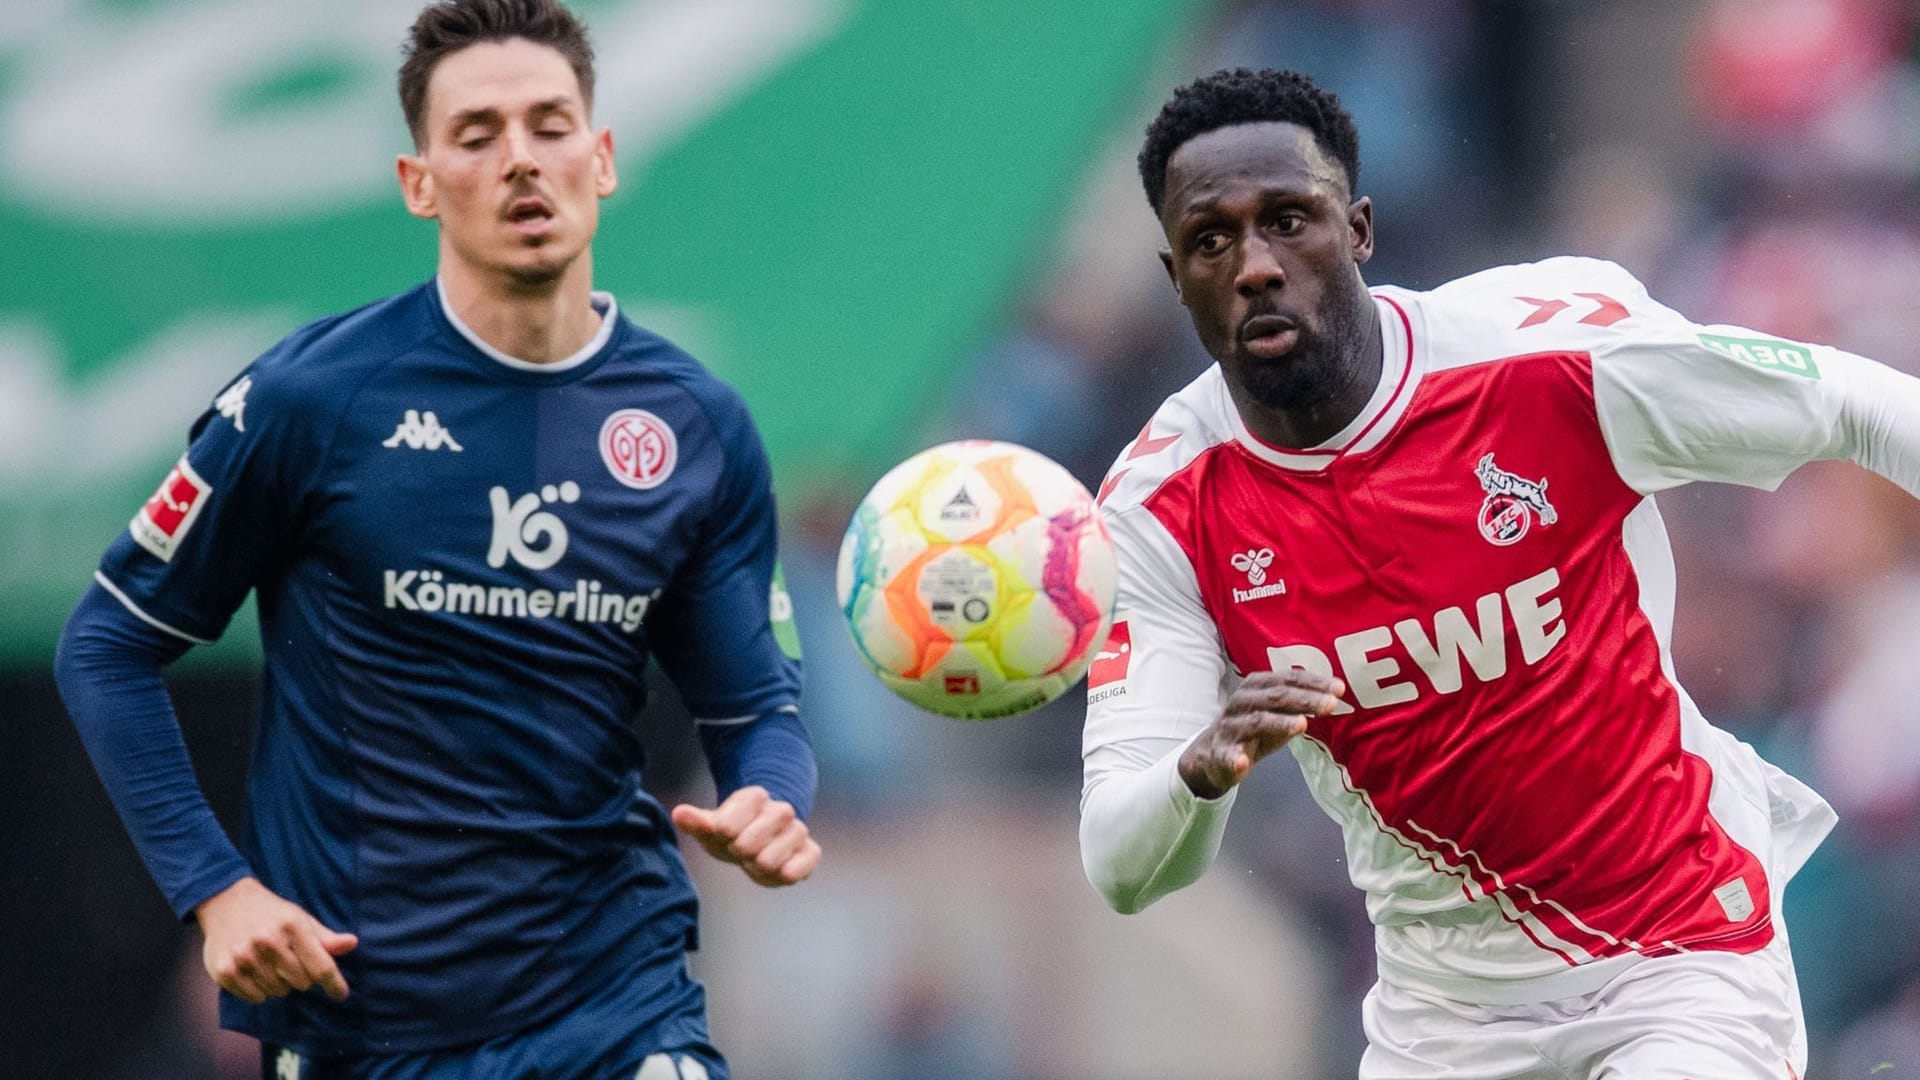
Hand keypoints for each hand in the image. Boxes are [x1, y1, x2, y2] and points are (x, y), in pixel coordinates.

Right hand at [193, 877, 357, 1003]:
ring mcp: (244, 957)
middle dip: (302, 976)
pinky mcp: (225, 972)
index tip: (341, 994)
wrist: (226, 902)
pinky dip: (260, 991)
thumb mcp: (301, 919)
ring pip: (279, 992)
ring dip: (280, 984)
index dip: (334, 984)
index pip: (321, 967)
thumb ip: (325, 938)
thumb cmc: (272, 914)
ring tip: (270, 963)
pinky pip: (255, 998)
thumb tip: (352, 944)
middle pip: (302, 983)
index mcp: (292, 927)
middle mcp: (267, 942)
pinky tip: (255, 971)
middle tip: (290, 961)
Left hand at [671, 786, 820, 887]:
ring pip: (773, 857)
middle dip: (739, 852)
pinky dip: (786, 873)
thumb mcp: (711, 827)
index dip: (723, 835)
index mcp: (755, 797)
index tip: (725, 835)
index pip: (729, 823)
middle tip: (740, 851)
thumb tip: (678, 813)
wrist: (760, 842)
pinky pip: (802, 866)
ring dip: (757, 866)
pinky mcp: (811, 852)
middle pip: (750, 842)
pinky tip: (778, 872)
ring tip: (756, 861)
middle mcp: (781, 810)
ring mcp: (798, 831)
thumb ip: (696, 821)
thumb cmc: (731, 834)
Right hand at [1179, 669, 1346, 798]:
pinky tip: (1243, 763)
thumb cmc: (1253, 728)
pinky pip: (1226, 755)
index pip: (1287, 679)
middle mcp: (1242, 702)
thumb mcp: (1278, 711)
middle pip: (1275, 697)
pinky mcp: (1220, 753)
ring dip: (1278, 723)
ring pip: (1255, 722)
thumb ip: (1302, 703)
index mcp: (1256, 686)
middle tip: (1331, 704)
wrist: (1212, 753)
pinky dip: (1234, 758)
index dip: (1314, 682)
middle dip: (1305, 700)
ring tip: (1301, 725)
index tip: (1339, 688)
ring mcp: (1230, 727)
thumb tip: (1335, 694)